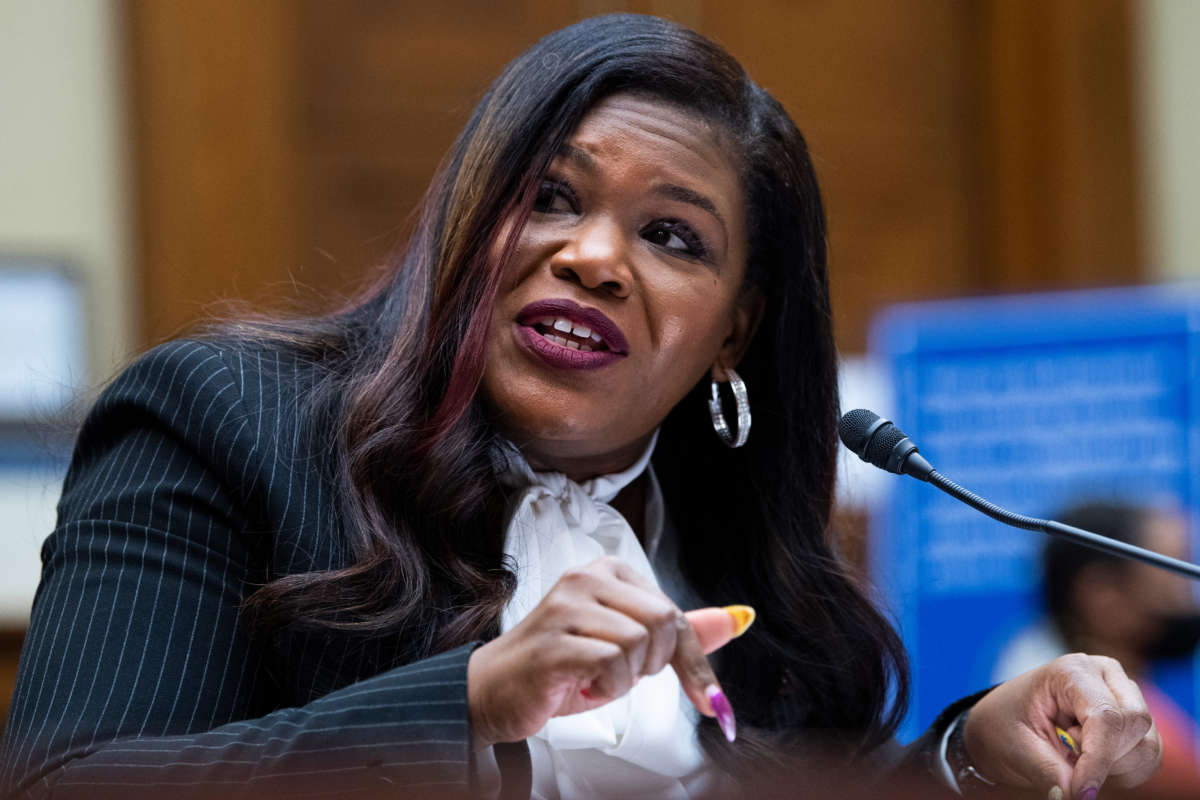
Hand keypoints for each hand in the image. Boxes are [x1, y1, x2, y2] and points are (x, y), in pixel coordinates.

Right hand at [466, 556, 737, 748]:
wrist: (491, 691)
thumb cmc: (560, 667)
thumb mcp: (627, 649)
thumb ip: (677, 635)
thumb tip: (737, 619)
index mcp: (608, 572)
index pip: (673, 612)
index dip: (694, 661)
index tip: (711, 701)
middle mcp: (586, 578)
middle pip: (663, 623)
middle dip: (654, 665)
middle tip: (620, 675)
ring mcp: (567, 605)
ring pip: (639, 644)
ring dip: (625, 679)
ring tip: (594, 678)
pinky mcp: (554, 640)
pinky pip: (611, 663)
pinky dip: (606, 687)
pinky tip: (581, 686)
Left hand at [963, 653, 1161, 798]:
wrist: (1004, 722)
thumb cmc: (1005, 726)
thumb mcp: (1017, 747)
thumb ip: (1048, 771)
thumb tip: (1077, 796)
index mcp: (1071, 671)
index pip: (1105, 717)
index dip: (1098, 760)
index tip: (1081, 794)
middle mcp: (1105, 674)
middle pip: (1135, 724)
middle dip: (1107, 758)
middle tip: (1067, 760)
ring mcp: (1124, 694)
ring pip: (1148, 743)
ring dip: (1115, 766)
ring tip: (1073, 756)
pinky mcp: (1133, 719)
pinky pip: (1150, 755)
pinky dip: (1125, 770)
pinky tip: (1091, 762)